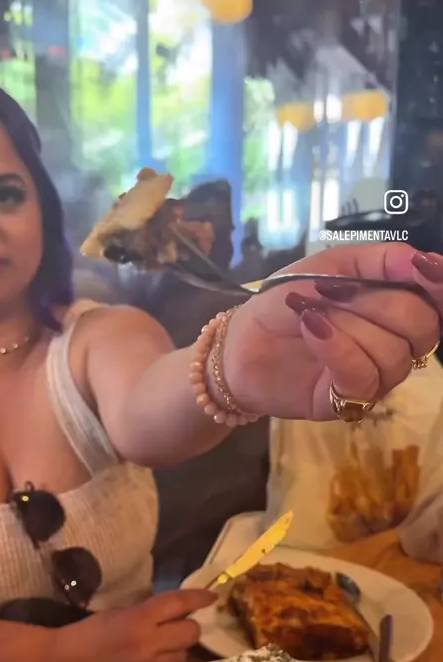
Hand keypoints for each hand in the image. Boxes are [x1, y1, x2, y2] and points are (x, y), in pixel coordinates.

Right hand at [48, 589, 214, 661]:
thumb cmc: (82, 634)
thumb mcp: (116, 614)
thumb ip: (145, 614)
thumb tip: (171, 614)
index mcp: (139, 620)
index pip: (179, 605)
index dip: (198, 598)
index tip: (211, 596)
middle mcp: (148, 646)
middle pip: (190, 633)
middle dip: (190, 627)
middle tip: (181, 625)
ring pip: (183, 658)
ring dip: (180, 649)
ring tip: (168, 646)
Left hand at [224, 243, 442, 419]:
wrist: (238, 344)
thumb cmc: (284, 303)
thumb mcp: (326, 266)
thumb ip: (377, 261)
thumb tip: (421, 260)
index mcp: (394, 305)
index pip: (435, 300)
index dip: (438, 284)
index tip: (424, 270)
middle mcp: (394, 343)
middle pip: (422, 327)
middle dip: (380, 303)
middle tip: (334, 293)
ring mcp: (374, 375)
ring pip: (394, 354)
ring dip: (350, 326)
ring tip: (311, 314)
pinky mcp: (348, 400)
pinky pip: (363, 376)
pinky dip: (338, 348)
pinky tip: (312, 329)